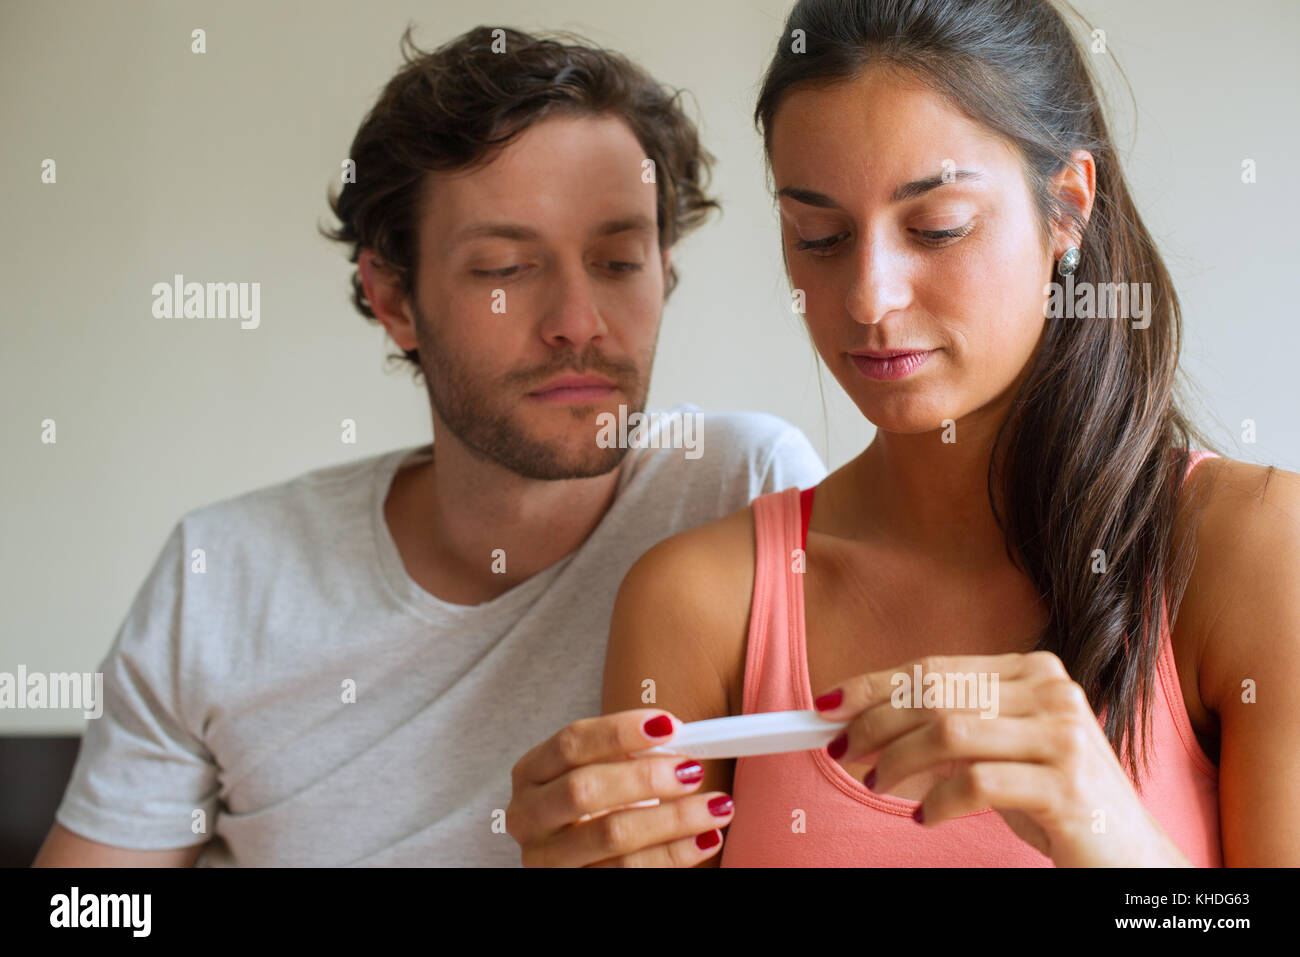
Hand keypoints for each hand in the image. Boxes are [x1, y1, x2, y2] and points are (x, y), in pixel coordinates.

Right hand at [507, 709, 734, 866]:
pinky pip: (629, 872)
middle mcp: (528, 817)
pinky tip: (706, 839)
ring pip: (612, 835)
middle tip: (693, 769)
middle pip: (584, 789)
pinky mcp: (574, 886)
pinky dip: (674, 854)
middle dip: (645, 777)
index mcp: (531, 774)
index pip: (570, 743)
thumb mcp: (599, 773)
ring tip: (718, 805)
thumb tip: (681, 737)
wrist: (575, 860)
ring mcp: (547, 859)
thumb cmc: (595, 806)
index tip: (669, 725)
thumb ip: (629, 754)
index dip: (619, 731)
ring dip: (673, 818)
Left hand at [812, 651, 1191, 866]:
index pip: (936, 669)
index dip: (875, 684)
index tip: (829, 705)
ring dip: (899, 760)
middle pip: (936, 694)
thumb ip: (950, 730)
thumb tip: (866, 723)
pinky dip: (936, 801)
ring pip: (950, 732)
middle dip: (876, 722)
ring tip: (878, 783)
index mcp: (1035, 672)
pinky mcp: (1067, 786)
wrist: (1131, 858)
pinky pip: (977, 784)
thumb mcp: (1000, 753)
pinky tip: (924, 816)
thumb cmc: (1055, 802)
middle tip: (841, 750)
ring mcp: (1064, 737)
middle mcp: (1052, 693)